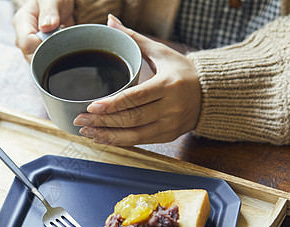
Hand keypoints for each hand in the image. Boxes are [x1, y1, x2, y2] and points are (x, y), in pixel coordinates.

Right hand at [12, 0, 74, 61]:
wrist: (58, 5)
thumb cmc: (53, 0)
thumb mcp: (52, 0)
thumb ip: (50, 12)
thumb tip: (46, 26)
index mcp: (21, 21)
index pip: (26, 43)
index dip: (42, 45)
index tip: (54, 38)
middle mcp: (21, 35)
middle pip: (30, 56)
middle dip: (47, 52)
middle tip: (58, 38)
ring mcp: (29, 45)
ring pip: (37, 61)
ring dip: (51, 54)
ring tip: (58, 38)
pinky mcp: (37, 51)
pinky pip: (43, 61)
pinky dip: (53, 56)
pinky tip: (58, 45)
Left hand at [73, 15, 201, 145]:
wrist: (209, 94)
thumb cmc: (182, 71)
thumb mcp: (161, 52)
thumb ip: (134, 38)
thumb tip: (110, 21)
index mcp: (168, 85)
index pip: (136, 98)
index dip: (113, 105)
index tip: (91, 107)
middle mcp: (170, 108)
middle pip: (132, 118)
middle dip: (104, 121)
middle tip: (79, 120)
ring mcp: (170, 125)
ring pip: (135, 135)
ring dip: (108, 135)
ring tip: (86, 132)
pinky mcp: (168, 136)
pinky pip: (140, 141)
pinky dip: (120, 141)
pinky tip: (102, 138)